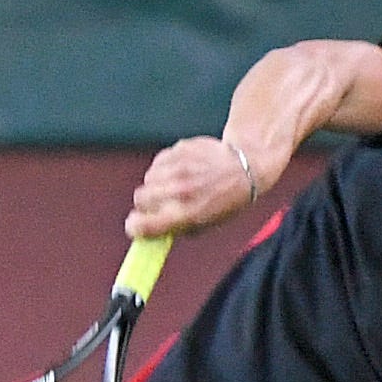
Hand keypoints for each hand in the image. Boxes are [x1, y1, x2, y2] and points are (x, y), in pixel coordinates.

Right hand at [126, 135, 261, 237]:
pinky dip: (164, 168)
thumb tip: (148, 231)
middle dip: (146, 204)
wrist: (245, 167)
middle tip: (158, 205)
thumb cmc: (225, 200)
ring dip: (156, 184)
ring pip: (148, 179)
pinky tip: (180, 171)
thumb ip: (176, 228)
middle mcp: (181, 190)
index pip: (143, 224)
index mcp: (187, 213)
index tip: (136, 227)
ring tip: (174, 185)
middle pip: (140, 198)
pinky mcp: (180, 149)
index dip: (135, 227)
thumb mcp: (205, 224)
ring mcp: (180, 167)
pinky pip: (158, 162)